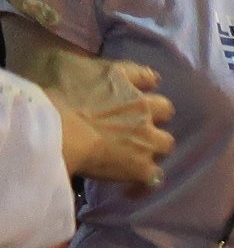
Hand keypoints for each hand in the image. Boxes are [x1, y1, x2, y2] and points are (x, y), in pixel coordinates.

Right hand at [39, 55, 173, 191]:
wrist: (56, 128)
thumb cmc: (52, 91)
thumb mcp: (63, 62)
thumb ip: (82, 65)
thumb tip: (86, 70)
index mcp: (121, 79)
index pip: (146, 76)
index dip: (146, 83)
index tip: (142, 89)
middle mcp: (141, 106)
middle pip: (164, 108)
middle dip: (155, 115)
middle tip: (138, 123)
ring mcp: (146, 137)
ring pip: (166, 142)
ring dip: (155, 146)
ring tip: (140, 153)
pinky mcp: (142, 166)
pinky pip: (154, 177)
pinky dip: (145, 180)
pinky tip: (134, 185)